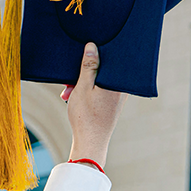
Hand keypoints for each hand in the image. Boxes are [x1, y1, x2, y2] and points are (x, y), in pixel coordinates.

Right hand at [66, 43, 127, 167]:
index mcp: (118, 81)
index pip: (110, 58)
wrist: (91, 143)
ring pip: (99, 81)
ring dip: (82, 84)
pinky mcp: (113, 103)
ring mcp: (118, 96)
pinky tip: (74, 97)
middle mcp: (122, 87)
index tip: (81, 57)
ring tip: (68, 93)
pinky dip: (88, 91)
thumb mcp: (83, 86)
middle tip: (69, 84)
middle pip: (102, 70)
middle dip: (83, 73)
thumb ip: (89, 66)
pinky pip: (100, 90)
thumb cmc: (86, 117)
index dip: (94, 56)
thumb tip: (92, 47)